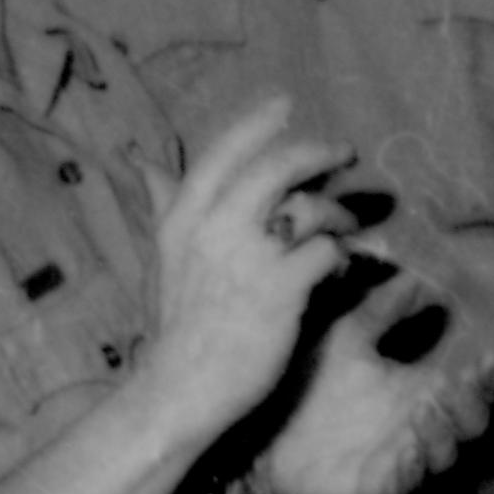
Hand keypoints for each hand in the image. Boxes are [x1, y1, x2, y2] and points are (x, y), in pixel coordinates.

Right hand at [130, 96, 352, 427]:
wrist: (181, 390)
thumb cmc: (179, 326)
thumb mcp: (164, 258)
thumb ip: (165, 205)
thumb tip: (145, 162)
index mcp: (184, 218)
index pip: (223, 153)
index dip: (256, 123)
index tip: (285, 103)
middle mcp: (214, 228)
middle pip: (276, 167)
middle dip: (316, 152)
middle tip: (344, 150)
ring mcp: (249, 258)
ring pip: (309, 207)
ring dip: (338, 213)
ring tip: (348, 227)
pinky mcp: (281, 290)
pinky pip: (328, 252)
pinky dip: (342, 256)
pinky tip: (342, 269)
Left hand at [256, 262, 493, 493]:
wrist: (267, 432)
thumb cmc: (314, 382)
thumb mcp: (349, 336)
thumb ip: (383, 308)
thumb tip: (416, 275)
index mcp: (421, 390)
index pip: (473, 387)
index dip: (490, 376)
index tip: (492, 353)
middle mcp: (419, 427)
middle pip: (472, 425)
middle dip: (474, 406)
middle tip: (456, 384)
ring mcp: (399, 457)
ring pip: (445, 457)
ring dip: (443, 434)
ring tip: (424, 408)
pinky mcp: (372, 485)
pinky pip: (403, 483)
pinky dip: (412, 469)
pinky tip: (408, 450)